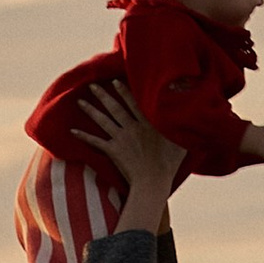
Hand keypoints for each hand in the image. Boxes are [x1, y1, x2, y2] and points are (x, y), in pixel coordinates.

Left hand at [71, 81, 179, 196]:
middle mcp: (132, 127)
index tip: (114, 81)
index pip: (133, 102)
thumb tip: (191, 116)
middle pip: (115, 107)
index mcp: (147, 123)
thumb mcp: (181, 142)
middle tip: (91, 85)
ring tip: (80, 102)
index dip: (123, 91)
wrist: (153, 181)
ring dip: (91, 111)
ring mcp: (121, 138)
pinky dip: (83, 136)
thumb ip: (182, 128)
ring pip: (103, 121)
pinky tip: (72, 131)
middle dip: (103, 95)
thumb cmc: (169, 164)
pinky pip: (95, 142)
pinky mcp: (113, 150)